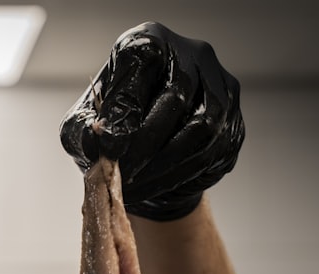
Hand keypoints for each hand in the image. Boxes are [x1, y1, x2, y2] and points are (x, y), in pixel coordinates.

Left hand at [60, 22, 244, 220]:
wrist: (148, 150)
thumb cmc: (112, 128)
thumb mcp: (83, 126)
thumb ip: (85, 130)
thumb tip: (104, 139)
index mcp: (149, 42)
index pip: (141, 58)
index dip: (124, 105)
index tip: (109, 146)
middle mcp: (193, 55)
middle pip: (176, 94)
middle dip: (145, 143)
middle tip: (122, 174)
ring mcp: (221, 87)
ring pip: (201, 127)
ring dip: (164, 165)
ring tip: (135, 188)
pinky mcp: (235, 121)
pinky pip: (213, 151)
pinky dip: (179, 175)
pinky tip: (154, 186)